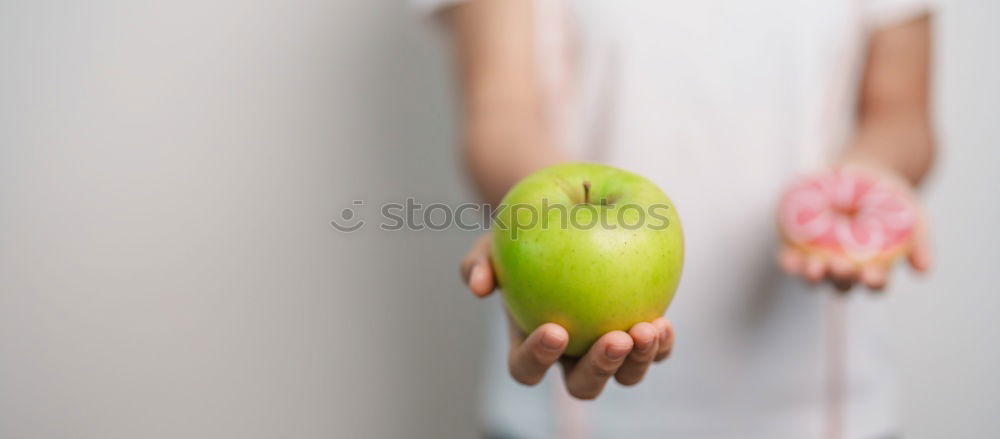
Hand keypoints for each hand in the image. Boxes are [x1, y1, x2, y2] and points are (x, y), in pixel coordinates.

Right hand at [460, 234, 674, 399]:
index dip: (538, 358)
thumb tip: (477, 285)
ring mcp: (606, 349)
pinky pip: (654, 351)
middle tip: (616, 339)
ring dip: (638, 361)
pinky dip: (661, 344)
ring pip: (624, 376)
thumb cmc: (523, 236)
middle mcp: (570, 356)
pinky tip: (664, 322)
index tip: (556, 330)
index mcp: (530, 345)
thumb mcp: (493, 244)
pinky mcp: (638, 333)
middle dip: (600, 369)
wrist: (565, 219)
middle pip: (583, 385)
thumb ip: (479, 263)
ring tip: (648, 329)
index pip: (527, 369)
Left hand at [777, 163, 932, 290]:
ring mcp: (822, 258)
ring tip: (813, 267)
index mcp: (875, 268)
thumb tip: (924, 270)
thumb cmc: (892, 199)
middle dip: (840, 277)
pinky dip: (789, 262)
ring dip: (812, 276)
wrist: (865, 172)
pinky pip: (791, 259)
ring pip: (815, 277)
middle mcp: (847, 269)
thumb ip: (920, 242)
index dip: (874, 283)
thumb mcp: (913, 216)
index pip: (876, 284)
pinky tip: (789, 258)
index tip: (873, 275)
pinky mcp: (799, 245)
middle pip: (842, 284)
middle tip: (840, 266)